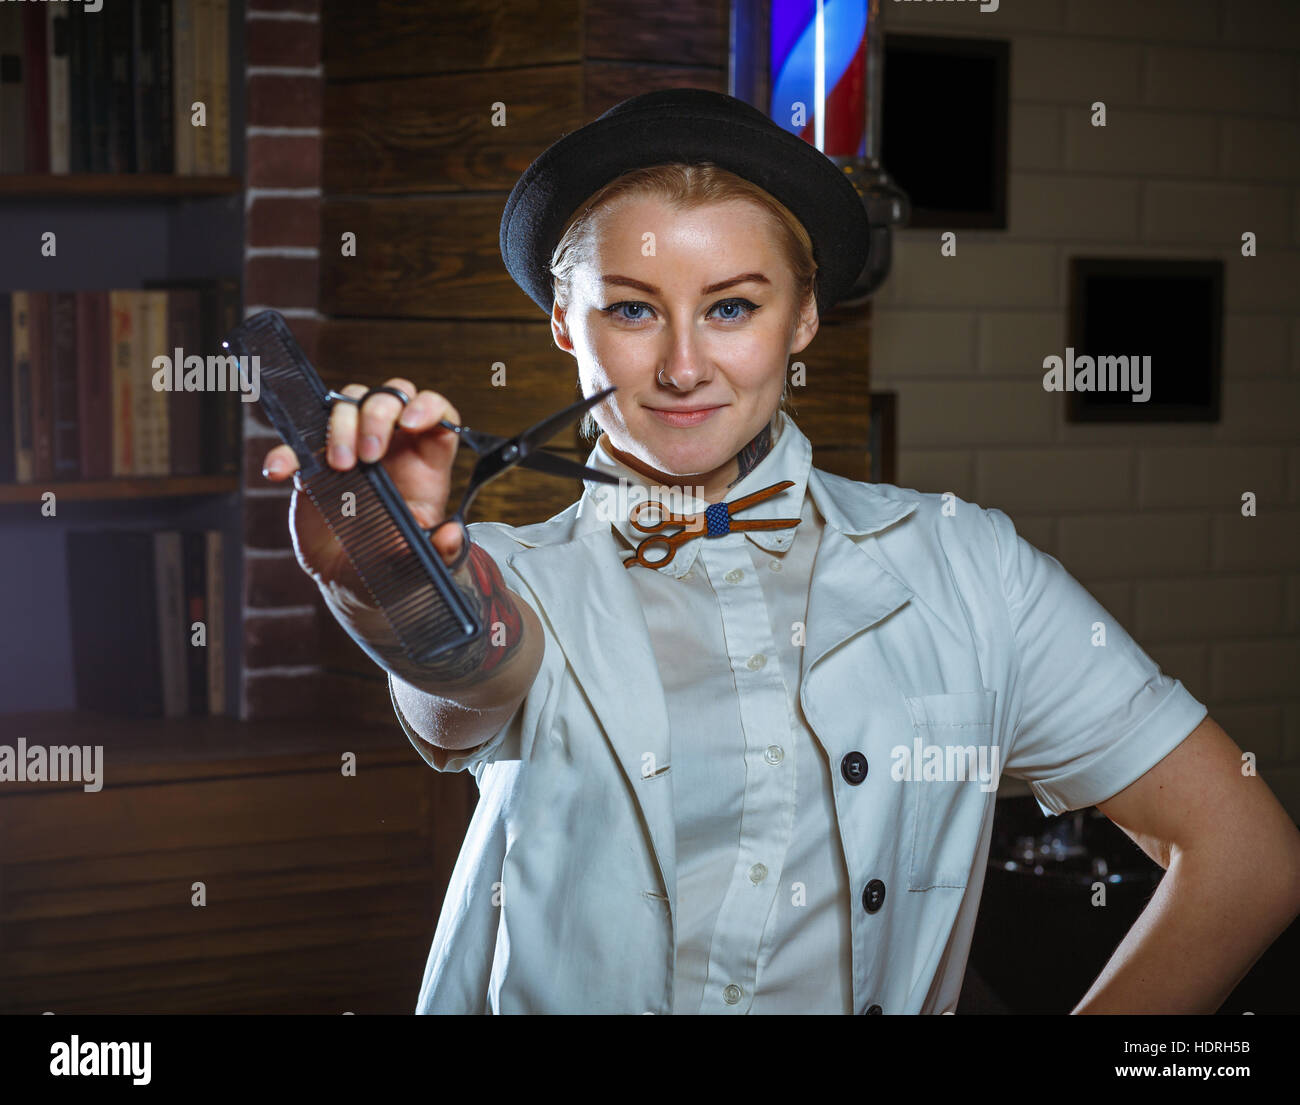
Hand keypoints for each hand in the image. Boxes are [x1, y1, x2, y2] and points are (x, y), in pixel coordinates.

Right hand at [260, 378, 465, 593]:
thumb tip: (452, 536)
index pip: (436, 413)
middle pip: (389, 397)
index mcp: (424, 461)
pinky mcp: (314, 464)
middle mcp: (391, 445)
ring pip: (347, 405)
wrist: (355, 578)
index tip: (412, 423)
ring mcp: (351, 448)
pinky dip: (286, 451)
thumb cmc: (396, 560)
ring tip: (340, 467)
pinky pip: (296, 443)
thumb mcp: (425, 558)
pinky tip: (280, 472)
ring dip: (340, 427)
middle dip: (378, 415)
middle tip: (369, 455)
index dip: (428, 407)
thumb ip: (443, 549)